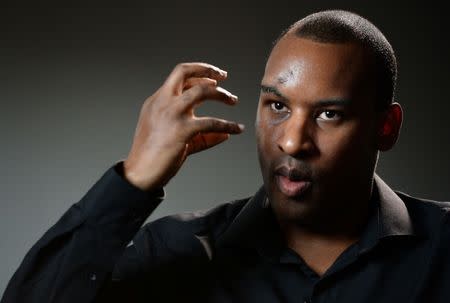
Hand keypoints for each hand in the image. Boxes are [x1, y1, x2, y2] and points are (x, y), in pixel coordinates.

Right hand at [123, 62, 243, 190]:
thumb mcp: (175, 138)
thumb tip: (225, 135)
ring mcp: (172, 114)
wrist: (140, 173)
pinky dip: (228, 125)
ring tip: (233, 100)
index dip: (198, 75)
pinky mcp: (182, 130)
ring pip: (202, 91)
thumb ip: (200, 135)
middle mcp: (163, 102)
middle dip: (207, 69)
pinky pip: (212, 123)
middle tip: (224, 76)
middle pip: (185, 72)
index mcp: (157, 101)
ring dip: (221, 93)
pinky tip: (237, 129)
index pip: (179, 78)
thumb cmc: (154, 157)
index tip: (213, 80)